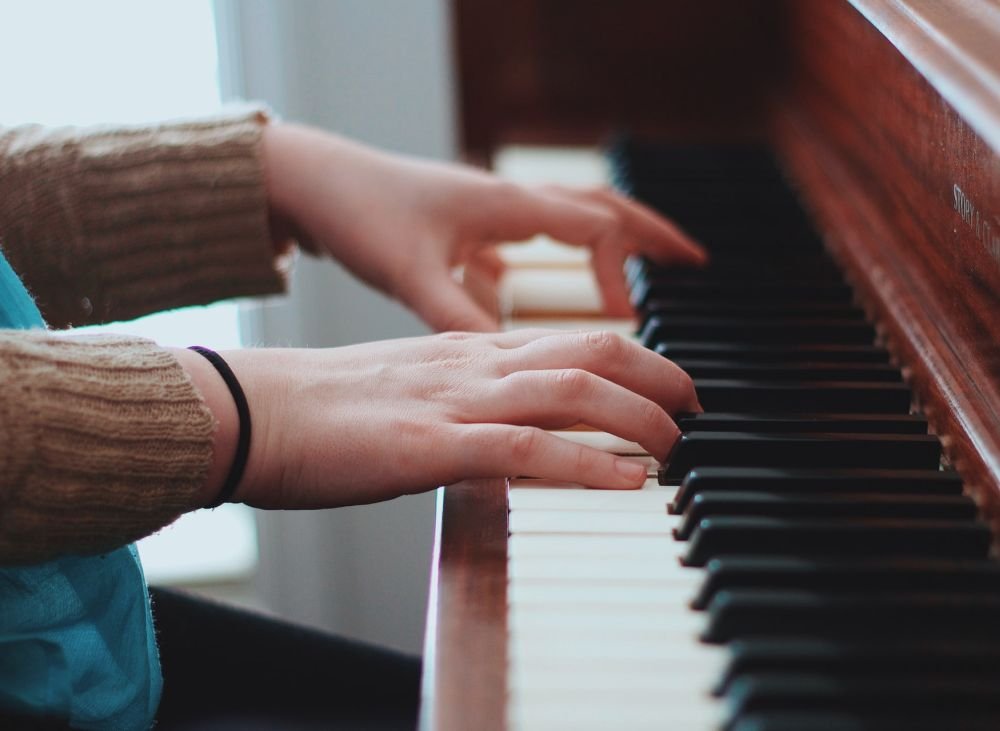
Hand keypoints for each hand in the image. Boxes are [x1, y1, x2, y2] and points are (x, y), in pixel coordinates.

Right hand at [178, 330, 698, 508]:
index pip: (573, 338)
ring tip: (678, 446)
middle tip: (696, 410)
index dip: (637, 356)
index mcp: (468, 350)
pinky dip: (586, 464)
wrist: (253, 408)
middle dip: (659, 376)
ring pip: (573, 392)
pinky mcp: (429, 447)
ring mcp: (454, 402)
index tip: (670, 385)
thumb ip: (465, 397)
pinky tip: (628, 482)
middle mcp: (473, 364)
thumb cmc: (324, 407)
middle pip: (592, 350)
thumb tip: (512, 429)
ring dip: (640, 417)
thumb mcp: (411, 389)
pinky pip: (525, 449)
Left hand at [262, 123, 705, 331]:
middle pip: (600, 209)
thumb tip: (508, 362)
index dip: (623, 274)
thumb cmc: (359, 213)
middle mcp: (506, 202)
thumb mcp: (411, 274)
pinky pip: (527, 237)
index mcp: (506, 206)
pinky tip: (536, 287)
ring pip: (568, 220)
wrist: (312, 180)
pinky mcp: (465, 227)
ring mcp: (488, 212)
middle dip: (651, 234)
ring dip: (610, 243)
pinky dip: (551, 259)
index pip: (595, 229)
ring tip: (639, 275)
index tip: (632, 320)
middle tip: (695, 262)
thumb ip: (459, 317)